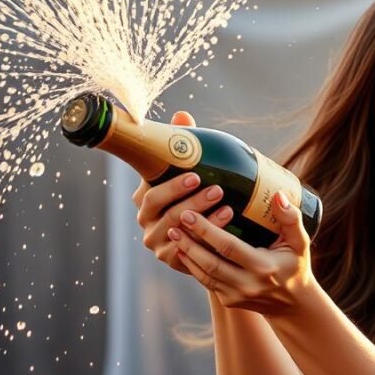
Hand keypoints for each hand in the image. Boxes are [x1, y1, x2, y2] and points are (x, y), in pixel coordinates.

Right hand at [131, 111, 233, 273]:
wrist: (207, 235)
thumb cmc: (197, 193)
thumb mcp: (190, 169)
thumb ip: (184, 144)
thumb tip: (182, 115)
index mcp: (146, 196)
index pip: (150, 190)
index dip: (171, 184)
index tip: (196, 174)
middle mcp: (146, 220)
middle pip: (161, 211)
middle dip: (190, 200)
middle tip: (217, 189)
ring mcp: (157, 241)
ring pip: (176, 230)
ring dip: (203, 219)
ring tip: (228, 208)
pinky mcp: (171, 259)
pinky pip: (187, 251)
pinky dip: (205, 241)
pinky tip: (225, 232)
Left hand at [167, 191, 314, 315]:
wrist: (294, 304)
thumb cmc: (296, 266)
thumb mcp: (300, 242)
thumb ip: (291, 219)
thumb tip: (278, 195)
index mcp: (264, 267)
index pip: (229, 247)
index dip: (207, 231)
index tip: (190, 214)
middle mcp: (248, 284)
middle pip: (210, 262)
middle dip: (190, 242)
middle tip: (175, 221)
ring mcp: (236, 296)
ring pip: (204, 274)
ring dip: (187, 253)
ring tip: (173, 233)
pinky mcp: (229, 301)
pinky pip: (206, 282)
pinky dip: (192, 266)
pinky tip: (183, 250)